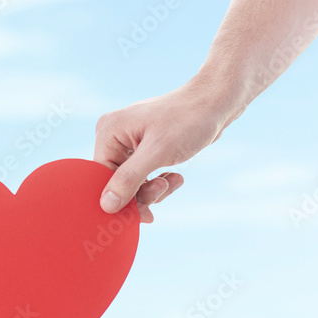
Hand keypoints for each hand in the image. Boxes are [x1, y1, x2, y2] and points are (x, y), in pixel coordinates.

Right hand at [94, 80, 233, 222]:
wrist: (215, 102)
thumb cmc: (187, 120)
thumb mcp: (157, 152)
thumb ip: (128, 179)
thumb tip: (106, 206)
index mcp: (108, 131)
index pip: (102, 176)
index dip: (119, 197)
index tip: (140, 214)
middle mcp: (114, 135)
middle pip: (116, 180)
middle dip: (140, 192)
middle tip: (162, 191)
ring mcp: (129, 141)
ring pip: (131, 180)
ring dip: (152, 189)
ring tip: (174, 181)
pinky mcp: (144, 147)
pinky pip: (143, 174)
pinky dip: (158, 181)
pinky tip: (175, 177)